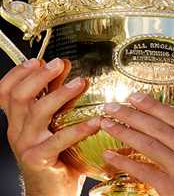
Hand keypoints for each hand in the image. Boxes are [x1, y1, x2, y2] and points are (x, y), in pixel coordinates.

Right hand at [0, 58, 100, 195]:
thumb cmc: (57, 156)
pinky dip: (77, 129)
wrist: (51, 191)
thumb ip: (58, 100)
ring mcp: (26, 145)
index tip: (38, 60)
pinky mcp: (39, 159)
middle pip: (19, 97)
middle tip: (59, 64)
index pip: (6, 91)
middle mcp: (17, 130)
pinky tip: (95, 121)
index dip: (18, 73)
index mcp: (18, 120)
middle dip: (39, 77)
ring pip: (37, 113)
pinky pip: (58, 140)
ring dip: (60, 95)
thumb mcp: (54, 124)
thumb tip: (67, 71)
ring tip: (80, 83)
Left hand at [101, 93, 173, 195]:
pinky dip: (124, 162)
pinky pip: (143, 171)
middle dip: (133, 114)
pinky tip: (110, 155)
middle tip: (113, 105)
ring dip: (124, 132)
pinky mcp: (172, 189)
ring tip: (107, 124)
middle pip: (159, 127)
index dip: (154, 105)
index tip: (136, 97)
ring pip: (148, 144)